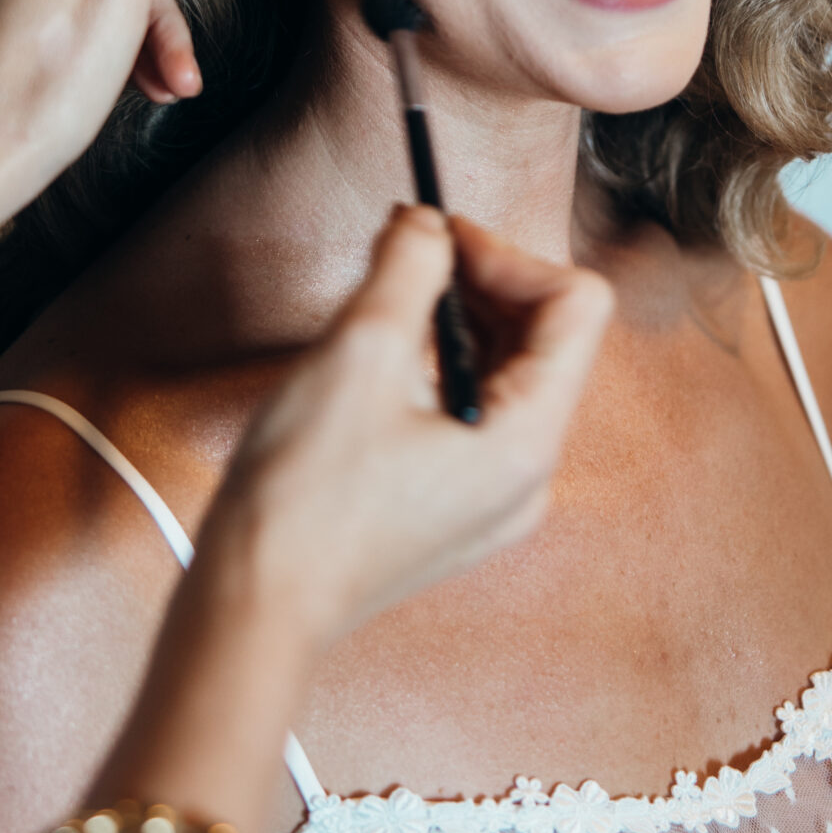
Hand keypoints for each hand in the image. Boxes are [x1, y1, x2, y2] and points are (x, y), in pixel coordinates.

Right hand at [208, 207, 613, 649]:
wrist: (254, 608)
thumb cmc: (303, 504)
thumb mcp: (359, 351)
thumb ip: (408, 266)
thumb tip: (428, 224)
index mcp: (527, 440)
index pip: (577, 306)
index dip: (509, 254)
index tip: (439, 238)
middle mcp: (528, 475)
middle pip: (546, 338)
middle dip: (481, 282)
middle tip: (407, 254)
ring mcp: (492, 499)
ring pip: (507, 374)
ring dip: (456, 322)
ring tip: (386, 307)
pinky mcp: (452, 509)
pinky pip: (473, 415)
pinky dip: (439, 369)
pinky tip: (380, 365)